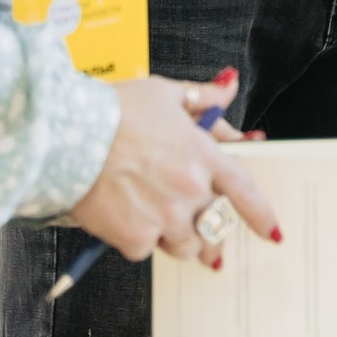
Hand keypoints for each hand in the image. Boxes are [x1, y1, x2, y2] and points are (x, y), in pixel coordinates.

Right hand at [67, 75, 281, 267]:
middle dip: (210, 228)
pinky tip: (125, 218)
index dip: (261, 216)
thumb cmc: (113, 111)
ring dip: (179, 238)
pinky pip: (148, 250)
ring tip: (158, 220)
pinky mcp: (136, 239)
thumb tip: (230, 86)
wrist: (65, 137)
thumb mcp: (165, 94)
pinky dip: (139, 239)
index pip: (245, 191)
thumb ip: (204, 97)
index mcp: (203, 156)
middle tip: (198, 228)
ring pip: (187, 245)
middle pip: (216, 225)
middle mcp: (190, 190)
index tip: (271, 232)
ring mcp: (165, 218)